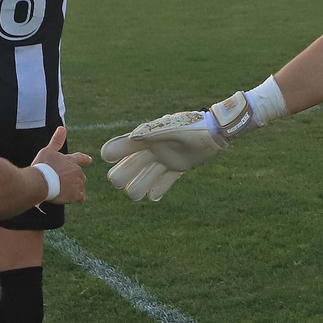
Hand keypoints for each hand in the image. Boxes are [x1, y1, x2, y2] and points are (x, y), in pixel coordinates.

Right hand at [31, 126, 94, 204]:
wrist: (41, 182)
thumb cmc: (42, 166)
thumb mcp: (48, 151)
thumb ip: (56, 140)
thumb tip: (62, 127)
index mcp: (70, 160)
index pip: (80, 158)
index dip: (84, 159)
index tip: (90, 160)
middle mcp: (77, 171)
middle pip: (80, 175)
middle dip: (74, 178)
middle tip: (64, 182)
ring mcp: (78, 183)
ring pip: (80, 187)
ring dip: (75, 188)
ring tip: (65, 191)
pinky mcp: (76, 195)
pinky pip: (80, 198)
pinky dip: (78, 199)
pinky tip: (74, 200)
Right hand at [100, 110, 227, 201]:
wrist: (215, 132)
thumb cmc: (192, 127)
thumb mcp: (172, 128)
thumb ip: (153, 132)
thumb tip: (131, 136)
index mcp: (146, 137)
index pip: (121, 146)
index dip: (112, 152)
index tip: (107, 158)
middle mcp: (152, 150)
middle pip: (128, 167)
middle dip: (121, 175)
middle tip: (120, 183)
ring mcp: (164, 160)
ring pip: (144, 178)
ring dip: (138, 187)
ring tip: (139, 194)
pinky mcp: (177, 168)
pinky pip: (164, 182)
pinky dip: (158, 190)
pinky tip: (154, 196)